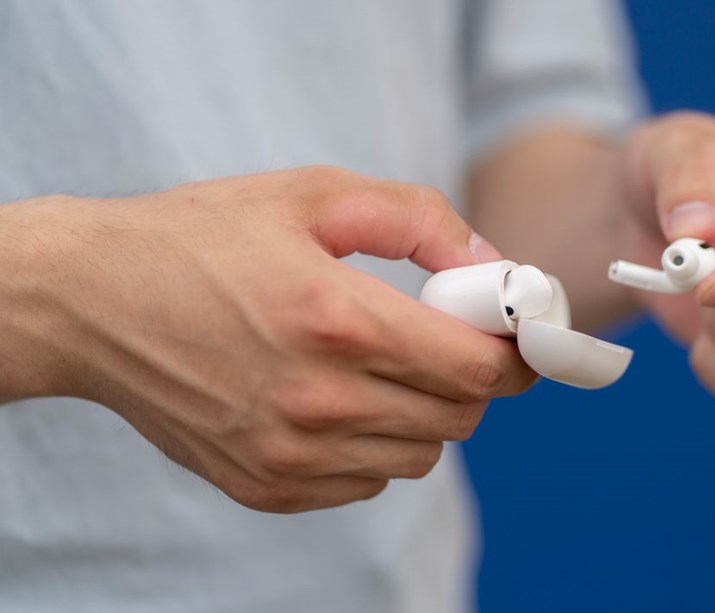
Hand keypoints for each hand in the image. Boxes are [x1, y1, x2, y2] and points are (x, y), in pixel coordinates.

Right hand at [0, 166, 534, 511]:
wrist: (91, 302)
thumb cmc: (203, 238)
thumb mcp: (314, 195)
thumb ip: (419, 220)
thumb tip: (493, 268)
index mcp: (334, 318)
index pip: (476, 368)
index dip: (515, 354)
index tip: (516, 335)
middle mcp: (316, 399)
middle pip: (459, 417)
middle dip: (474, 379)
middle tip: (451, 340)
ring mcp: (288, 452)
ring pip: (421, 455)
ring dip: (429, 412)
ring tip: (389, 365)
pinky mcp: (266, 485)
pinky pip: (369, 481)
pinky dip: (379, 445)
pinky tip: (343, 399)